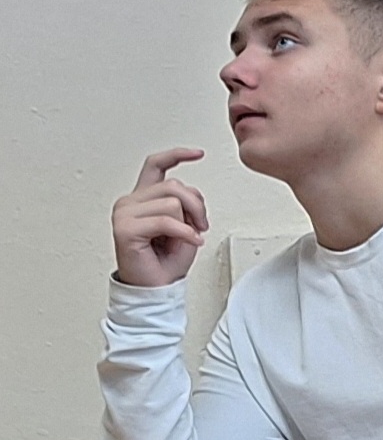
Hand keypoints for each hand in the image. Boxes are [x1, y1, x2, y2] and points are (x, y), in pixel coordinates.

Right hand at [112, 148, 211, 287]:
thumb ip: (185, 203)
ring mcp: (124, 214)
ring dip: (190, 221)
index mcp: (142, 198)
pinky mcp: (126, 229)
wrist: (156, 287)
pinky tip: (191, 242)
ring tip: (189, 236)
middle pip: (174, 185)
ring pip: (172, 202)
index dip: (177, 155)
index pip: (155, 165)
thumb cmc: (167, 259)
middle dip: (197, 205)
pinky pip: (167, 221)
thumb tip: (187, 194)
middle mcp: (130, 202)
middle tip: (202, 226)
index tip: (198, 153)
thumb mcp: (185, 224)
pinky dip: (185, 232)